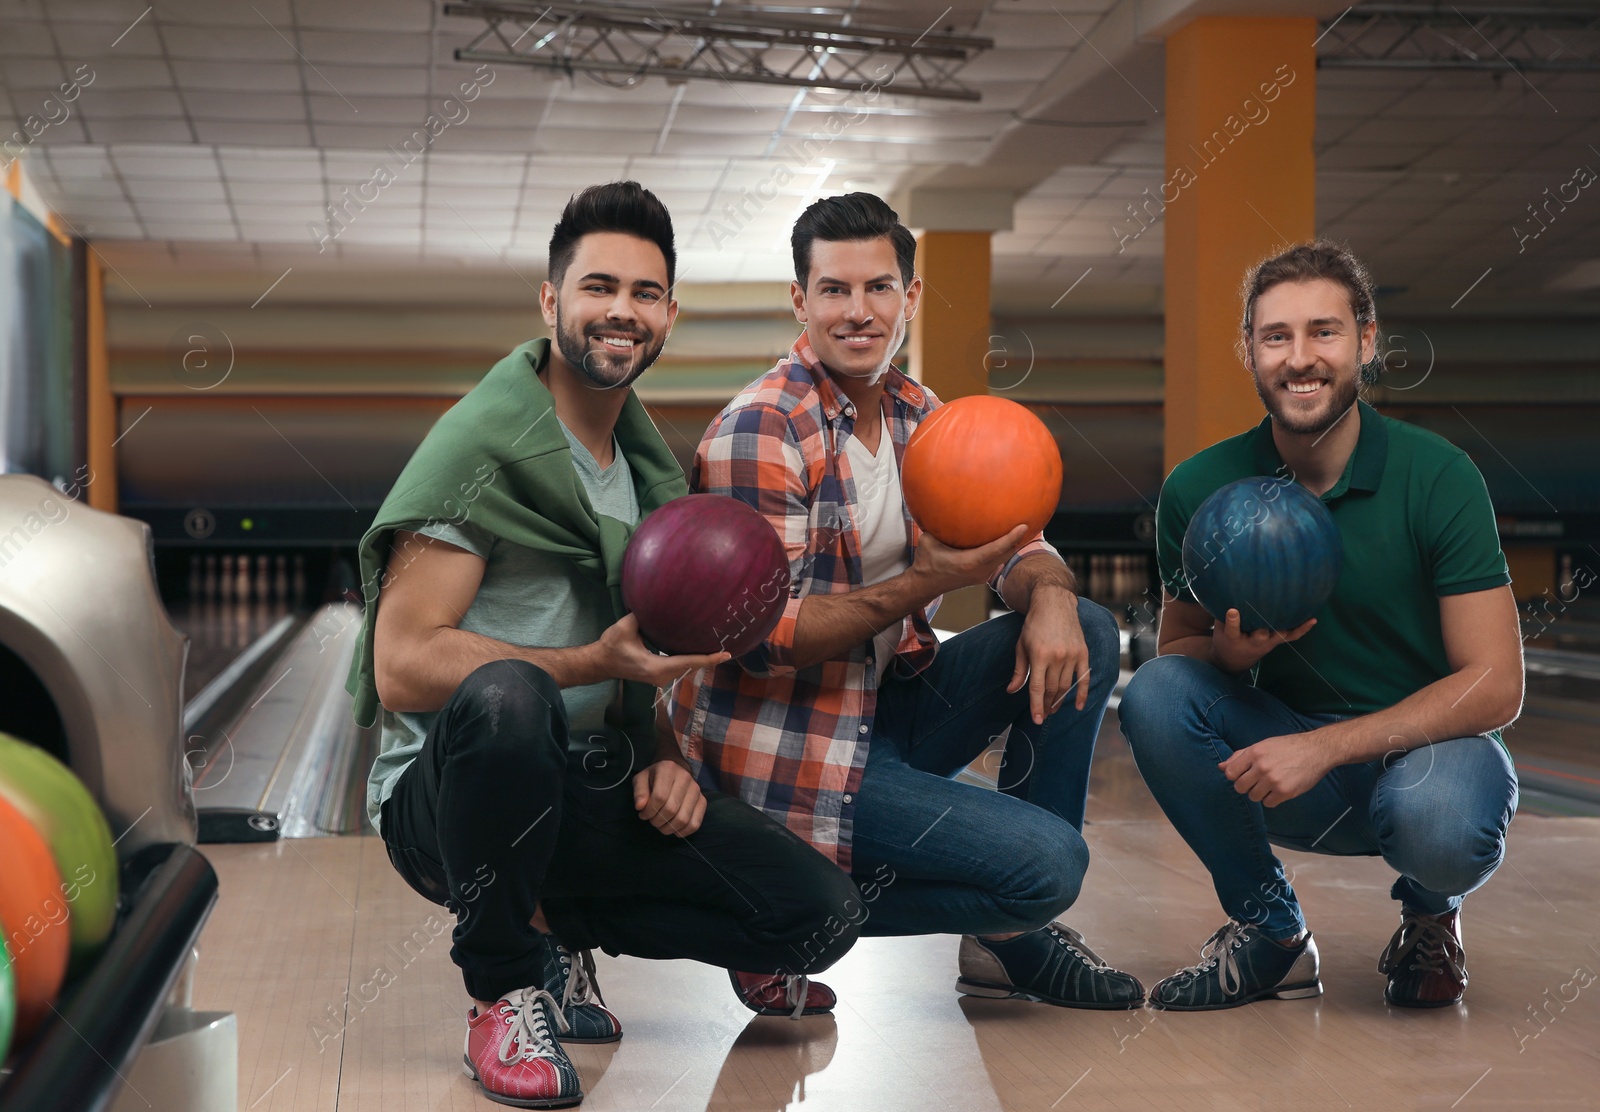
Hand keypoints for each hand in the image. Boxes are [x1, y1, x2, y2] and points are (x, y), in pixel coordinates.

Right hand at [594, 613, 729, 686]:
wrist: (601, 663)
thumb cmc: (611, 646)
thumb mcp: (624, 628)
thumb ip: (641, 616)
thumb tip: (656, 602)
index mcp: (655, 667)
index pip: (688, 662)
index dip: (708, 659)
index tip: (726, 655)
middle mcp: (661, 677)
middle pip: (690, 667)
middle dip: (708, 659)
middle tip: (727, 648)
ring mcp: (660, 678)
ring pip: (685, 668)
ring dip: (700, 659)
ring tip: (717, 650)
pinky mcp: (658, 675)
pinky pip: (679, 667)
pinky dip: (691, 660)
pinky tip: (699, 651)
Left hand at [632, 759, 706, 836]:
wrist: (675, 770)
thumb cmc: (655, 777)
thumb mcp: (641, 779)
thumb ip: (639, 792)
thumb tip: (640, 807)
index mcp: (668, 769)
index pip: (659, 797)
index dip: (649, 811)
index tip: (643, 814)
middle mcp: (685, 777)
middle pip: (671, 809)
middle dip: (657, 821)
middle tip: (652, 821)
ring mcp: (696, 790)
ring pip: (683, 819)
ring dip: (669, 828)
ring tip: (661, 825)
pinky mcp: (703, 801)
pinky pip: (695, 823)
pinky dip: (683, 832)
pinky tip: (674, 830)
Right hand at [907, 524, 1028, 597]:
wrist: (925, 584)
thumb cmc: (926, 560)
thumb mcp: (928, 540)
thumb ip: (937, 524)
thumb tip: (940, 504)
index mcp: (969, 562)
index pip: (996, 549)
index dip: (1012, 538)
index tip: (1024, 525)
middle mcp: (979, 571)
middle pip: (1006, 555)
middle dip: (1019, 540)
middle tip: (1029, 522)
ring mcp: (982, 576)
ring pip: (1004, 559)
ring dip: (1014, 545)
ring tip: (1023, 529)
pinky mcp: (981, 577)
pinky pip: (998, 562)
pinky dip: (1005, 550)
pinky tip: (1008, 539)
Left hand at [1008, 589, 1088, 723]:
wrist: (1054, 604)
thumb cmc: (1034, 625)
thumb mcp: (1021, 646)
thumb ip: (1019, 670)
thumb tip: (1011, 690)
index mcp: (1039, 655)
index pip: (1037, 688)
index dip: (1036, 706)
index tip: (1037, 719)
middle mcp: (1057, 657)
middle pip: (1052, 689)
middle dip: (1047, 704)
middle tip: (1044, 713)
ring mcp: (1072, 655)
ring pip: (1066, 686)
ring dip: (1060, 701)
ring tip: (1054, 708)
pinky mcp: (1083, 653)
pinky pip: (1084, 678)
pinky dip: (1082, 694)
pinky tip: (1077, 706)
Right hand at [1210, 609, 1315, 674]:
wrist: (1233, 661)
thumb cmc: (1225, 639)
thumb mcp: (1218, 628)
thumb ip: (1221, 611)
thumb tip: (1225, 587)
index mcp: (1233, 639)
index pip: (1232, 631)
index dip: (1233, 621)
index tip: (1232, 611)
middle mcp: (1252, 643)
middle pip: (1260, 635)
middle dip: (1263, 626)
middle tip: (1267, 612)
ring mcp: (1266, 644)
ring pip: (1279, 635)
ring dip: (1288, 627)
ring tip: (1303, 616)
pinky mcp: (1275, 642)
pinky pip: (1291, 637)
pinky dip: (1302, 629)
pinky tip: (1313, 620)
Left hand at [1219, 734, 1329, 806]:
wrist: (1316, 750)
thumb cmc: (1287, 747)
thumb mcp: (1262, 745)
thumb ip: (1240, 756)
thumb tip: (1221, 767)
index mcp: (1254, 753)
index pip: (1230, 773)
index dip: (1235, 776)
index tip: (1243, 775)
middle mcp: (1261, 767)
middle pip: (1240, 787)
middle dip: (1246, 786)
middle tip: (1258, 781)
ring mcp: (1273, 780)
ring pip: (1253, 797)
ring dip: (1260, 793)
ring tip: (1270, 785)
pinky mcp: (1285, 791)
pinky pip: (1268, 803)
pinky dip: (1272, 799)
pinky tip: (1279, 790)